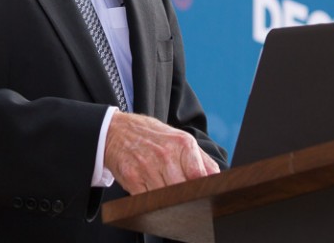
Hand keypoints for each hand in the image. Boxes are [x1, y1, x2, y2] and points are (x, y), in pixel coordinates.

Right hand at [103, 112, 220, 194]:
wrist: (116, 130)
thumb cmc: (151, 135)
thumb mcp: (179, 138)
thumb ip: (201, 158)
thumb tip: (217, 177)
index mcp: (183, 144)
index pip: (200, 176)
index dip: (204, 190)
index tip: (204, 196)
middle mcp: (166, 155)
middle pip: (185, 190)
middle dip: (188, 198)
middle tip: (187, 200)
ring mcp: (148, 167)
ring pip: (167, 198)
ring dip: (170, 203)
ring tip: (169, 196)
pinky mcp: (132, 178)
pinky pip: (148, 200)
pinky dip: (153, 203)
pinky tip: (154, 195)